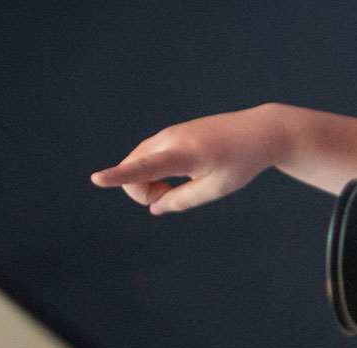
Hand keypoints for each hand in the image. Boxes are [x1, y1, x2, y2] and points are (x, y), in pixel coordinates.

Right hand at [90, 103, 294, 214]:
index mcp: (187, 154)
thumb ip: (183, 200)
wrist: (260, 131)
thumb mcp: (216, 188)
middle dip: (140, 191)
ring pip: (137, 161)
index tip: (97, 179)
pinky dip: (152, 171)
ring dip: (146, 181)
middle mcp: (172, 138)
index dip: (121, 176)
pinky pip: (147, 155)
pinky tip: (177, 175)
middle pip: (133, 168)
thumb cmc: (242, 162)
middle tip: (167, 198)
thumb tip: (155, 208)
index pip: (147, 167)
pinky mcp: (170, 132)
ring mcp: (168, 132)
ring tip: (174, 187)